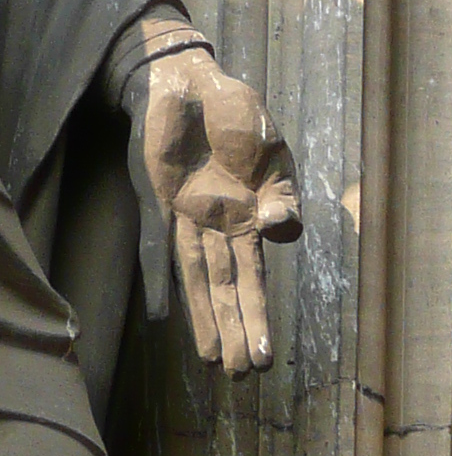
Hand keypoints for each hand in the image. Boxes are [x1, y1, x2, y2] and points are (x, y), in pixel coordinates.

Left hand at [122, 47, 302, 372]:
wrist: (188, 80)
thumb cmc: (235, 110)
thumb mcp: (271, 148)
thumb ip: (281, 193)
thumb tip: (283, 233)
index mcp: (253, 214)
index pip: (255, 276)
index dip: (258, 315)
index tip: (265, 356)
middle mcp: (221, 225)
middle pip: (230, 288)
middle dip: (238, 331)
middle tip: (244, 376)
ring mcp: (191, 218)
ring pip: (203, 278)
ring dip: (210, 319)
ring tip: (218, 362)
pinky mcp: (163, 205)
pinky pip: (167, 250)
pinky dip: (171, 282)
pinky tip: (171, 314)